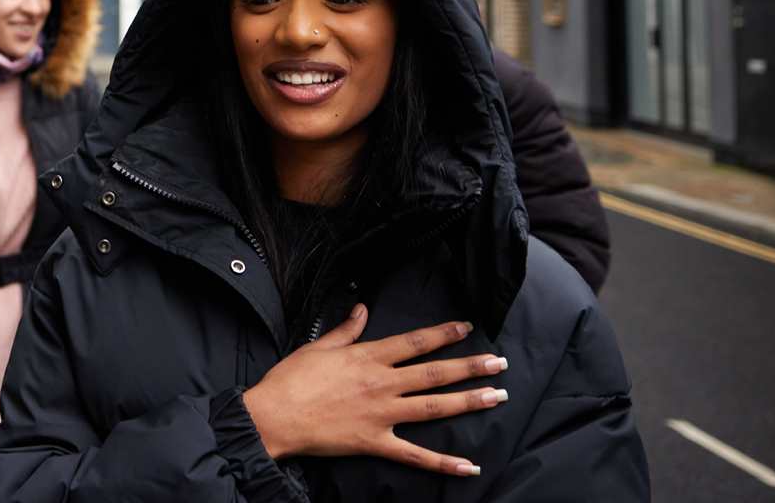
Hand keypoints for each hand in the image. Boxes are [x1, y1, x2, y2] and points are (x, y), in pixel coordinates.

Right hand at [242, 304, 507, 476]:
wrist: (275, 416)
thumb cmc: (291, 379)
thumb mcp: (317, 346)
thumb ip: (346, 329)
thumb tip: (362, 309)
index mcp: (368, 357)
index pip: (415, 342)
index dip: (443, 334)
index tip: (467, 328)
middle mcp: (382, 383)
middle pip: (435, 373)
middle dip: (471, 367)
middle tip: (500, 364)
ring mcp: (382, 414)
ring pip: (434, 407)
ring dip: (468, 402)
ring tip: (497, 397)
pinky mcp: (376, 441)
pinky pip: (415, 455)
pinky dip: (443, 462)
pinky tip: (468, 465)